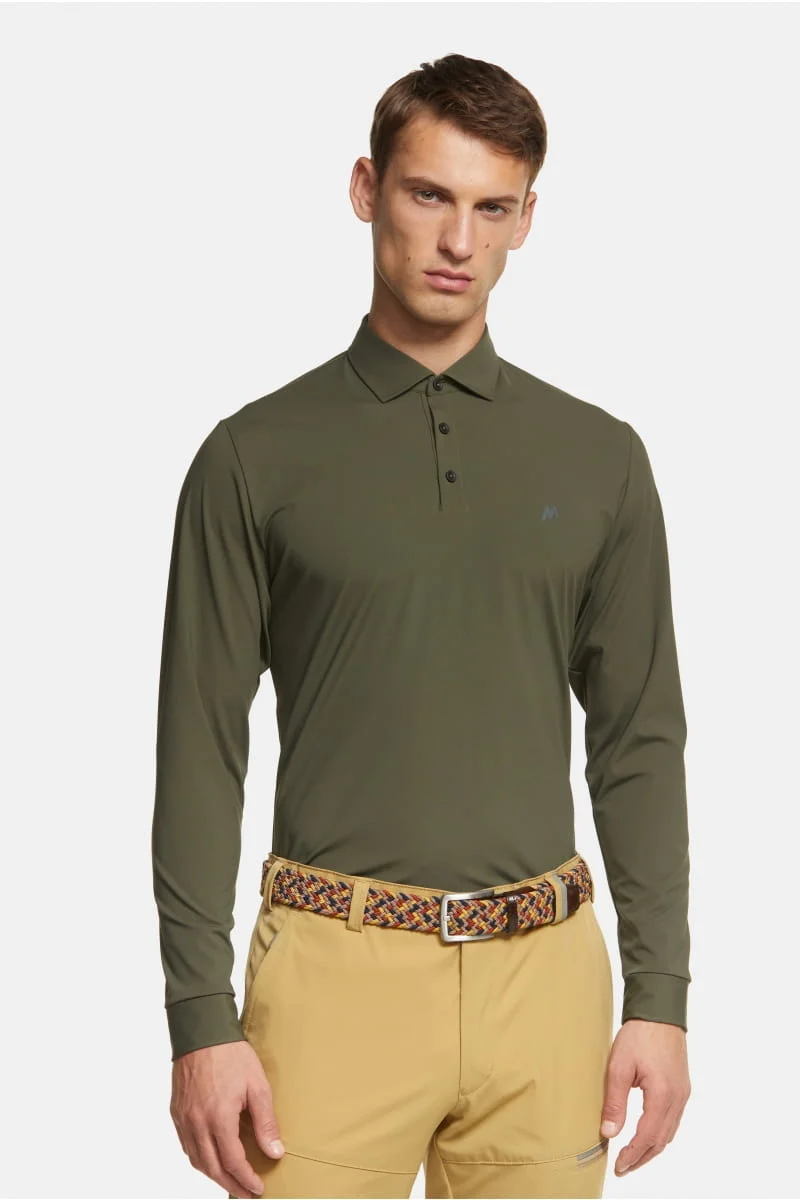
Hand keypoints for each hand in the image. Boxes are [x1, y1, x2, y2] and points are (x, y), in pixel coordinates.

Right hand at [170, 1039, 284, 1197]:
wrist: (203, 1031)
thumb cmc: (231, 1054)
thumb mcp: (258, 1086)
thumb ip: (266, 1123)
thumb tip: (275, 1152)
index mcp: (219, 1119)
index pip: (233, 1162)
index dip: (246, 1180)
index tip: (258, 1189)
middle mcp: (197, 1124)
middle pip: (212, 1168)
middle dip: (231, 1185)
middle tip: (246, 1193)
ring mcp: (184, 1119)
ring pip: (196, 1160)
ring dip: (214, 1175)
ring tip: (231, 1181)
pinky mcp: (176, 1112)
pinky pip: (186, 1146)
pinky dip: (199, 1159)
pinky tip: (211, 1159)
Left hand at [599, 1018, 690, 1176]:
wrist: (660, 1012)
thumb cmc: (639, 1035)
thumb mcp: (619, 1067)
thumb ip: (614, 1102)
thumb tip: (609, 1132)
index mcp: (662, 1095)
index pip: (647, 1137)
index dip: (633, 1155)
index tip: (619, 1165)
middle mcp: (677, 1099)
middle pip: (661, 1140)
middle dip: (642, 1157)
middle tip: (624, 1167)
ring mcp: (682, 1093)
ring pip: (669, 1132)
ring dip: (652, 1148)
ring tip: (633, 1156)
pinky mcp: (682, 1087)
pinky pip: (673, 1120)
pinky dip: (660, 1133)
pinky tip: (647, 1134)